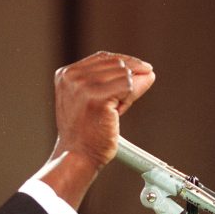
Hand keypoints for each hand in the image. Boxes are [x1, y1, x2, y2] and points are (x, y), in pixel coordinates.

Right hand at [52, 51, 153, 167]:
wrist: (76, 156)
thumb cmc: (85, 133)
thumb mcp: (93, 100)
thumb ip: (113, 82)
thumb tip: (148, 72)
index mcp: (66, 74)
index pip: (104, 57)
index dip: (126, 63)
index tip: (143, 69)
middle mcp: (72, 76)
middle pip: (117, 64)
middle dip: (128, 81)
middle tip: (121, 105)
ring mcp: (83, 86)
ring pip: (125, 74)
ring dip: (128, 93)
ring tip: (113, 113)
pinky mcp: (97, 97)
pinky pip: (128, 86)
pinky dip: (130, 99)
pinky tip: (118, 113)